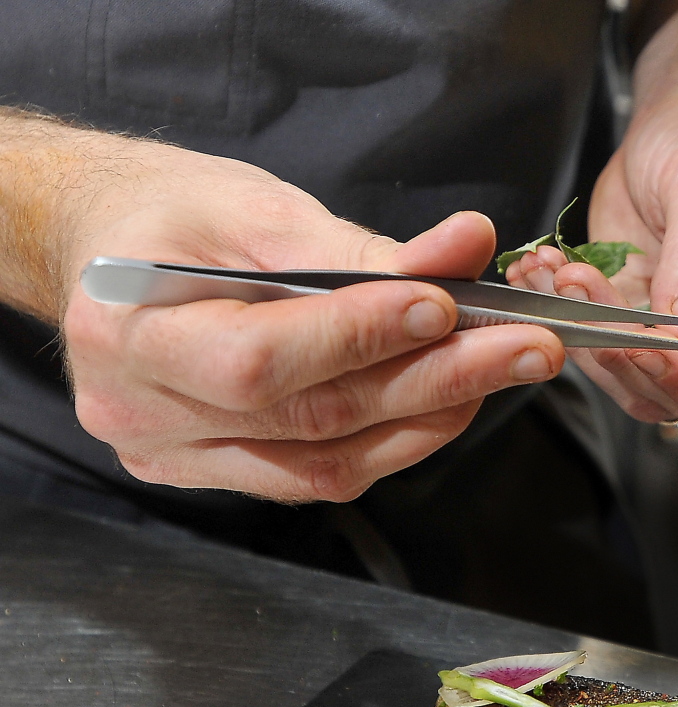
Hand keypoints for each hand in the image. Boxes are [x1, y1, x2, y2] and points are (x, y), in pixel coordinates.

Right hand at [56, 140, 563, 500]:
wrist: (99, 252)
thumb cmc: (167, 214)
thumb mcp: (254, 208)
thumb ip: (357, 248)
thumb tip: (465, 253)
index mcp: (127, 329)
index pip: (262, 358)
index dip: (361, 337)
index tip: (449, 305)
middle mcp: (144, 412)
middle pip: (312, 419)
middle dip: (433, 382)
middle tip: (528, 348)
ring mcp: (173, 456)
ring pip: (325, 465)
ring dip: (428, 419)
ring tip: (502, 370)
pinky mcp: (207, 472)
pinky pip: (316, 477)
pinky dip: (390, 441)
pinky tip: (443, 401)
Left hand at [505, 86, 677, 422]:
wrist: (676, 119)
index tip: (659, 353)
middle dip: (637, 360)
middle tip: (589, 312)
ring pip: (646, 384)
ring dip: (595, 344)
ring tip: (561, 277)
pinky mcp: (648, 327)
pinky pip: (612, 354)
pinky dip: (575, 327)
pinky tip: (545, 279)